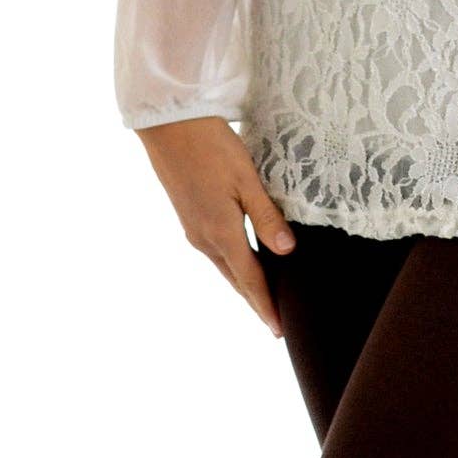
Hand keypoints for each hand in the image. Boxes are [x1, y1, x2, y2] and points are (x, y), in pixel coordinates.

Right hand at [136, 116, 296, 338]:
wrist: (170, 125)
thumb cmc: (212, 147)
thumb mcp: (246, 179)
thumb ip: (265, 216)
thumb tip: (286, 252)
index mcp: (221, 233)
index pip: (250, 279)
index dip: (266, 305)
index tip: (280, 331)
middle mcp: (204, 239)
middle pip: (236, 278)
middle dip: (256, 300)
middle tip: (276, 321)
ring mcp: (194, 229)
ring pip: (225, 265)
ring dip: (245, 282)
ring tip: (265, 295)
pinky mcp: (190, 217)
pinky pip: (216, 251)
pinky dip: (233, 263)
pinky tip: (243, 259)